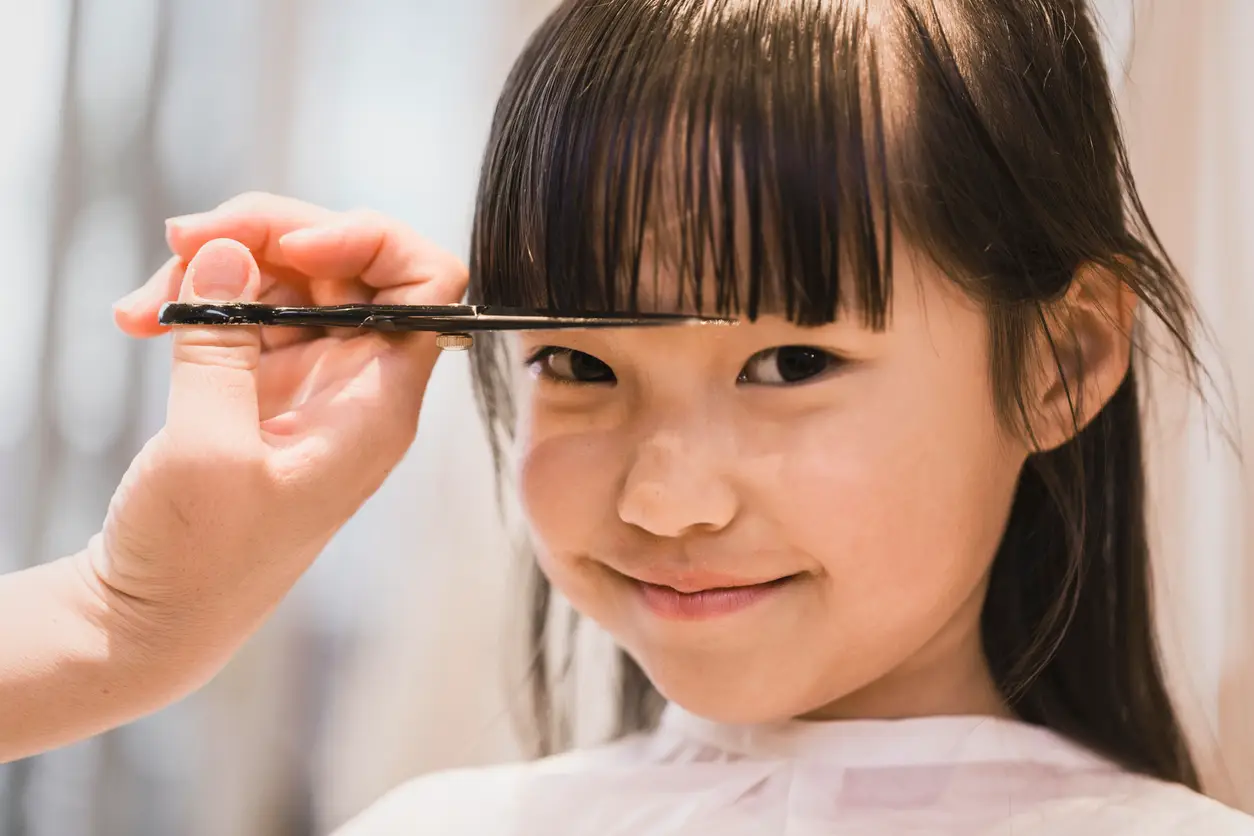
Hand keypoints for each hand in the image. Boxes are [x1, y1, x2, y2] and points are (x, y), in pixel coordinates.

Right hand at [94, 193, 466, 682]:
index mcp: (378, 404)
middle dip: (268, 235)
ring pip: (287, 279)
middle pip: (347, 262)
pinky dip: (196, 300)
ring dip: (215, 268)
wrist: (156, 618)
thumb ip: (220, 341)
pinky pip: (247, 310)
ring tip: (139, 306)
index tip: (294, 245)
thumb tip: (230, 250)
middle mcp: (357, 383)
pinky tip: (140, 318)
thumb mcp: (206, 448)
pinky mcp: (263, 384)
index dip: (372, 240)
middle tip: (182, 239)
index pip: (428, 285)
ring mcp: (311, 380)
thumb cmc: (196, 559)